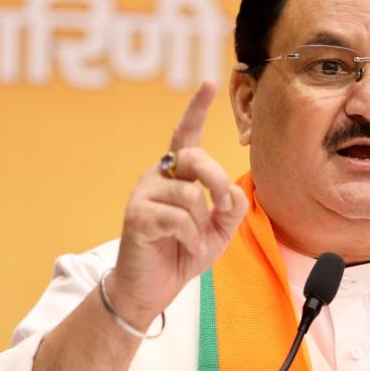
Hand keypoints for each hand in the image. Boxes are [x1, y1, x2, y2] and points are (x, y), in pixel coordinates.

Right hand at [107, 80, 248, 326]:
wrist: (151, 288)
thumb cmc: (182, 253)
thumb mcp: (218, 231)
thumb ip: (230, 208)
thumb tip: (232, 191)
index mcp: (176, 175)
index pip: (186, 135)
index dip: (197, 109)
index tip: (210, 82)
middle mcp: (157, 176)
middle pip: (195, 158)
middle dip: (217, 181)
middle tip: (222, 207)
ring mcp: (144, 195)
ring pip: (190, 195)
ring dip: (202, 226)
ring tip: (194, 242)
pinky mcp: (137, 216)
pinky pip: (179, 219)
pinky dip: (192, 238)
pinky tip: (186, 249)